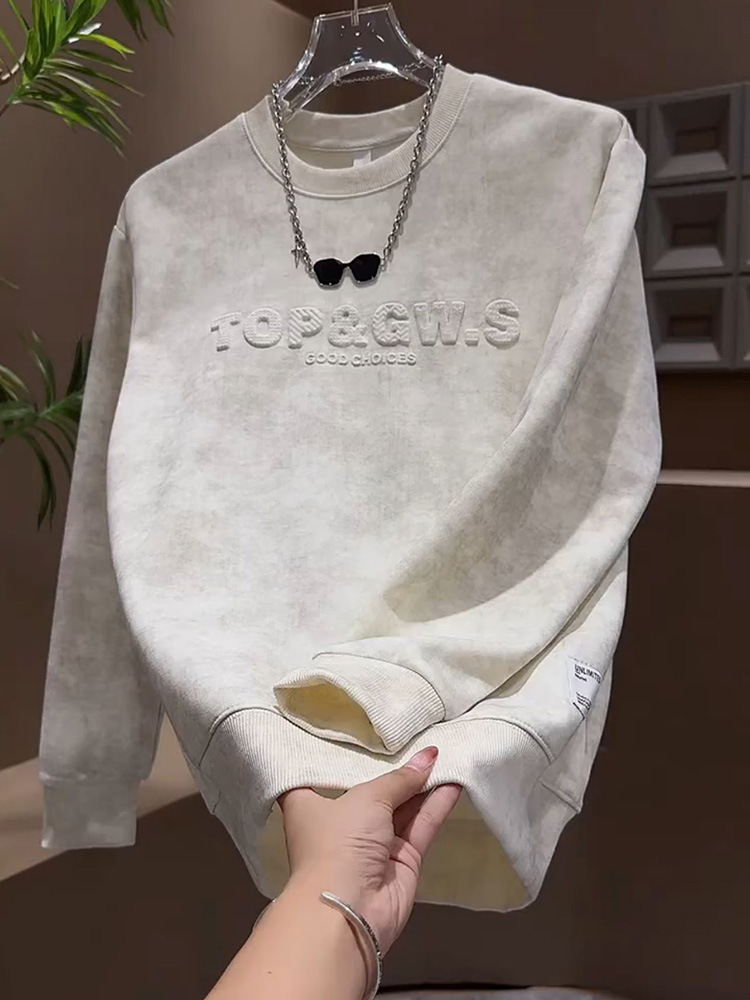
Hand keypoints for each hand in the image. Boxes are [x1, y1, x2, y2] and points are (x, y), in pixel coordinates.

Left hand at [278, 746, 461, 954]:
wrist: (349, 909)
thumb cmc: (338, 842)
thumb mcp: (366, 798)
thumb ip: (400, 779)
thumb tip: (429, 756)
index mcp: (311, 807)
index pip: (318, 775)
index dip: (336, 755)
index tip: (352, 731)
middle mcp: (341, 824)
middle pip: (372, 790)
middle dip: (395, 768)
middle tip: (419, 736)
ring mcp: (374, 844)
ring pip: (403, 806)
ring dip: (423, 783)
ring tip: (446, 752)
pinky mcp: (403, 860)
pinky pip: (422, 824)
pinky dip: (437, 804)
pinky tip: (455, 779)